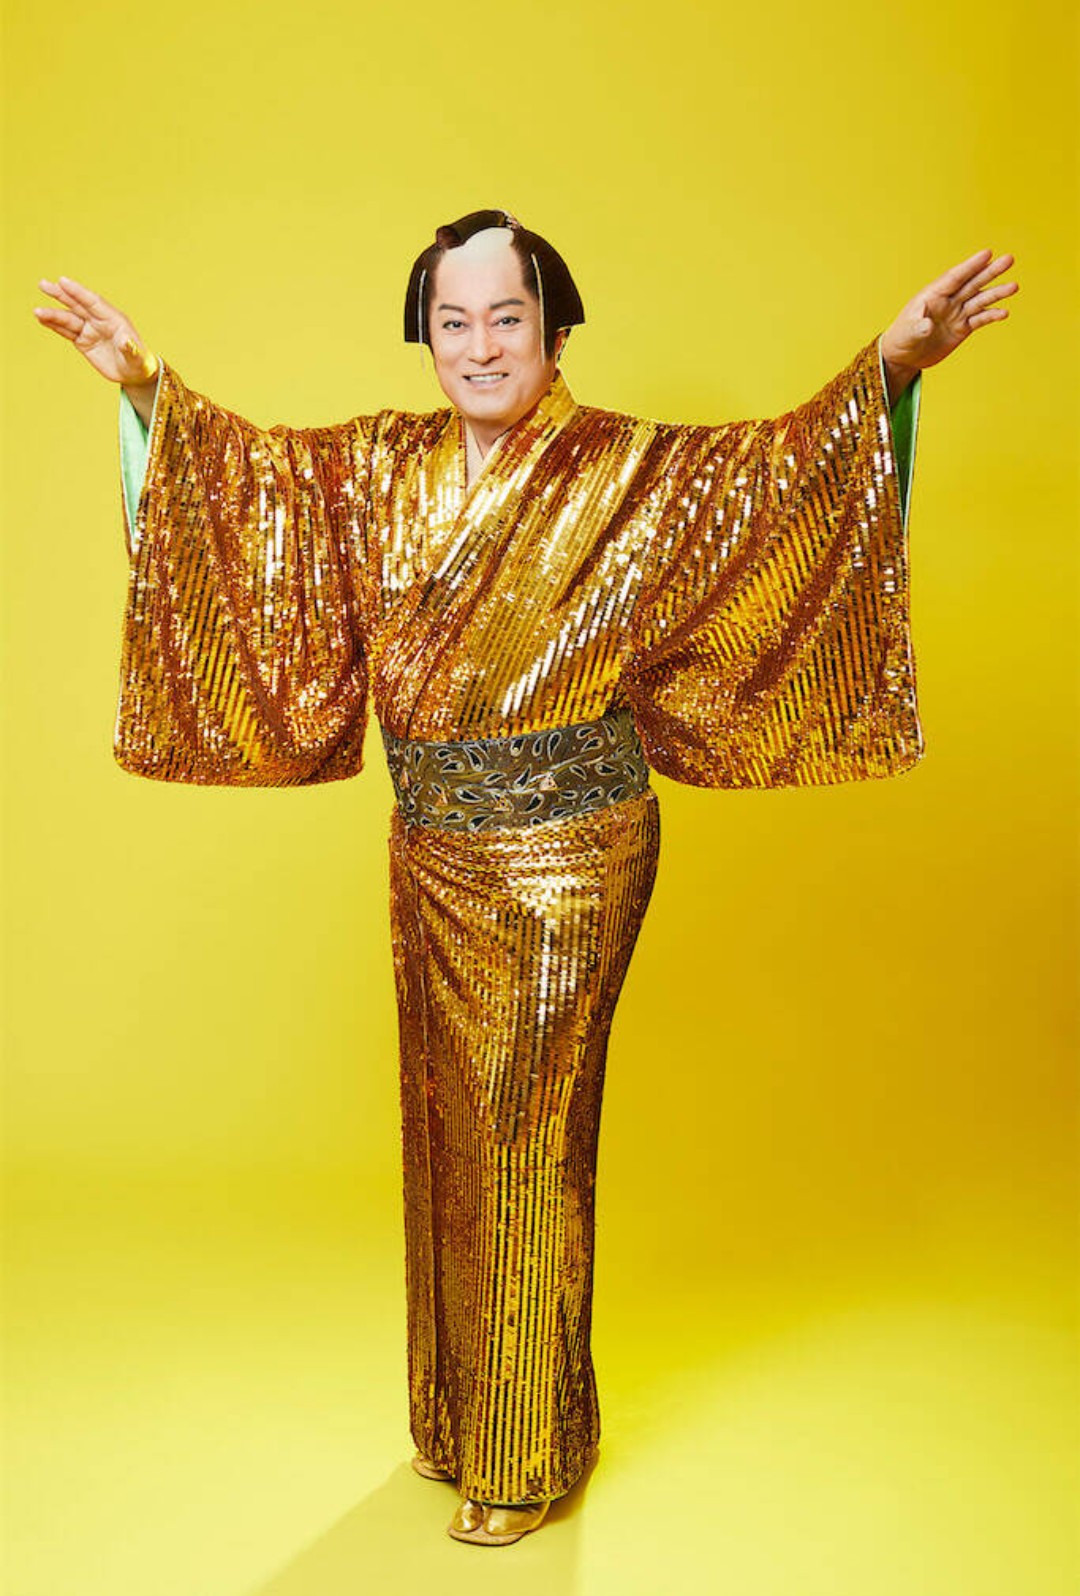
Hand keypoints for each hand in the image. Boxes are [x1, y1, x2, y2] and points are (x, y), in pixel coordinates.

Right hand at [32, 275, 158, 386]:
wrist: (134, 373)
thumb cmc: (139, 362)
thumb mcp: (137, 357)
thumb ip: (131, 348)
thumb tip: (126, 342)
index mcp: (114, 319)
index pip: (93, 302)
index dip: (78, 292)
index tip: (62, 281)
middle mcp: (99, 320)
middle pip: (77, 304)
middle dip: (61, 294)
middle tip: (43, 284)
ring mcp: (90, 329)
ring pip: (69, 318)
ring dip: (53, 314)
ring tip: (37, 311)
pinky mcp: (82, 340)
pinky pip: (66, 331)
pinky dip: (54, 325)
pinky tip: (41, 319)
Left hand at [881, 248, 1017, 381]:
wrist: (904, 357)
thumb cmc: (901, 339)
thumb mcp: (906, 333)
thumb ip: (917, 328)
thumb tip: (927, 325)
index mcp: (933, 295)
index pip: (955, 277)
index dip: (971, 266)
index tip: (988, 253)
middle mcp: (948, 301)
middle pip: (972, 283)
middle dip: (990, 272)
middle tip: (1009, 259)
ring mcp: (957, 313)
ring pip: (980, 299)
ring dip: (997, 293)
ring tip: (1014, 286)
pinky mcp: (962, 328)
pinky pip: (980, 319)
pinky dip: (991, 315)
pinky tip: (1004, 312)